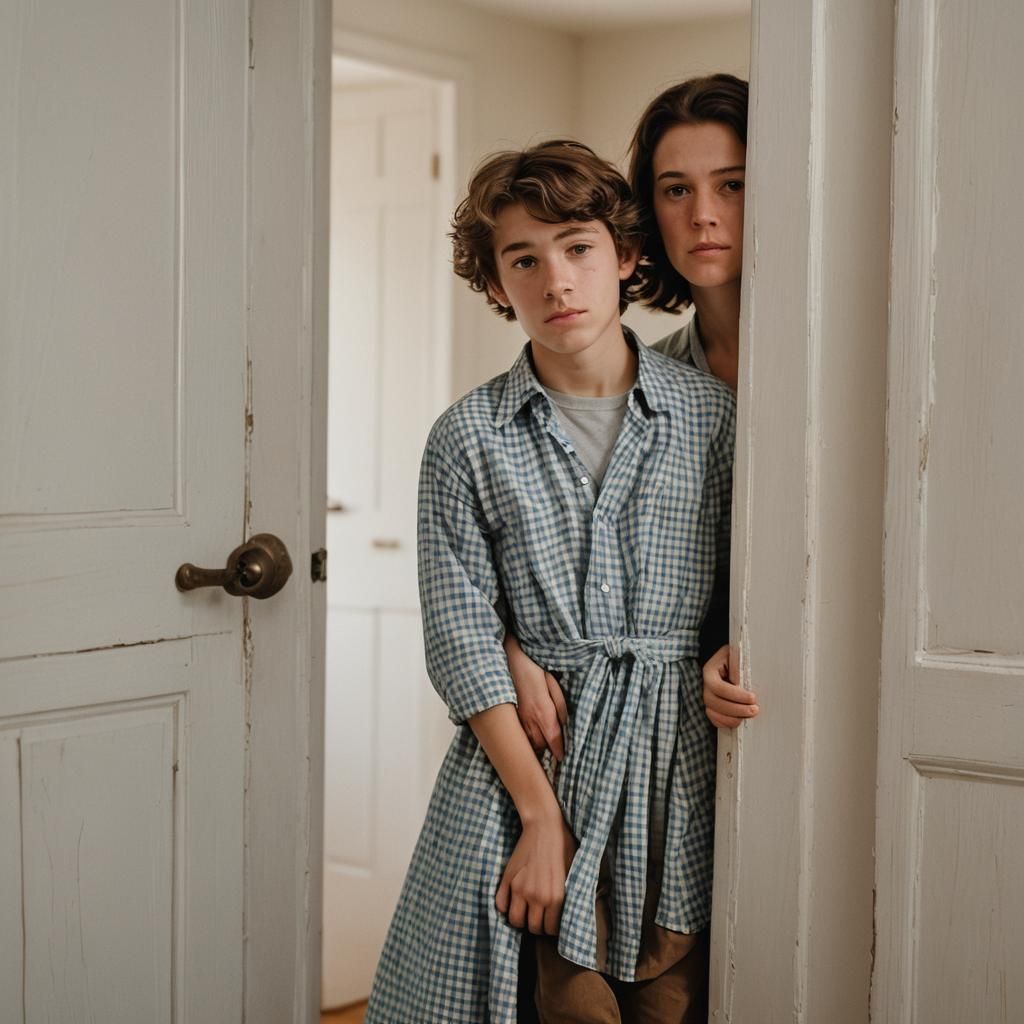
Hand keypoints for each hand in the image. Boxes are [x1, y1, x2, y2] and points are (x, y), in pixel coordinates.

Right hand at [495, 813, 576, 934]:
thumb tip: (567, 911)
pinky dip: (505, 907)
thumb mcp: (573, 873)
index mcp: (555, 897)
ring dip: (520, 919)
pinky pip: (500, 904)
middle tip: (538, 918)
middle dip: (536, 925)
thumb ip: (568, 894)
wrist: (544, 825)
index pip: (550, 929)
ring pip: (515, 920)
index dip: (551, 928)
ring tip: (525, 912)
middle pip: (532, 927)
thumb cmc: (563, 846)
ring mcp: (519, 888)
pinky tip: (513, 902)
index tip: (551, 922)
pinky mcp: (507, 878)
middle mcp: (536, 897)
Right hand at [504, 634, 568, 760]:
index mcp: (543, 711)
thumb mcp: (553, 683)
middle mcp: (529, 719)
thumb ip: (560, 705)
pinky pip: (519, 734)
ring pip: (528, 742)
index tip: (562, 757)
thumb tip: (564, 722)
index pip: (553, 739)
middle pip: (540, 745)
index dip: (559, 751)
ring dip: (536, 746)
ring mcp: (518, 718)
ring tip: (543, 745)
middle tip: (554, 750)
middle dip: (548, 749)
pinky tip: (530, 735)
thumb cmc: (533, 669)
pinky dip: (525, 739)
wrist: (509, 659)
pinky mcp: (510, 715)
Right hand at [703, 644, 758, 728]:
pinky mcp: (711, 706)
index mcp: (709, 671)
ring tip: (748, 716)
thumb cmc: (734, 658)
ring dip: (731, 718)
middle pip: (714, 702)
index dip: (735, 695)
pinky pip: (714, 719)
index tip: (752, 697)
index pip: (718, 687)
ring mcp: (706, 696)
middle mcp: (704, 685)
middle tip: (754, 710)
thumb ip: (738, 667)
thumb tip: (744, 682)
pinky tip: (738, 721)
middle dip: (736, 709)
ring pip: (713, 713)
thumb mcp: (735, 656)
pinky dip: (725, 723)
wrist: (728, 661)